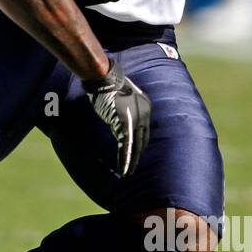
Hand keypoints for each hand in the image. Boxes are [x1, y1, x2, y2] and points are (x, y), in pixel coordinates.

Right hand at [84, 61, 151, 176]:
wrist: (105, 79)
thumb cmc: (109, 86)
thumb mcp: (121, 98)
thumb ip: (123, 111)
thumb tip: (118, 123)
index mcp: (145, 107)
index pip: (144, 132)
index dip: (140, 145)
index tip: (136, 155)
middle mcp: (144, 114)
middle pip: (142, 141)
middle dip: (138, 156)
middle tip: (134, 169)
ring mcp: (136, 119)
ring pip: (135, 146)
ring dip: (132, 161)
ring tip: (128, 173)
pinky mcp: (125, 123)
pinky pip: (126, 145)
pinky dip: (125, 158)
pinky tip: (124, 168)